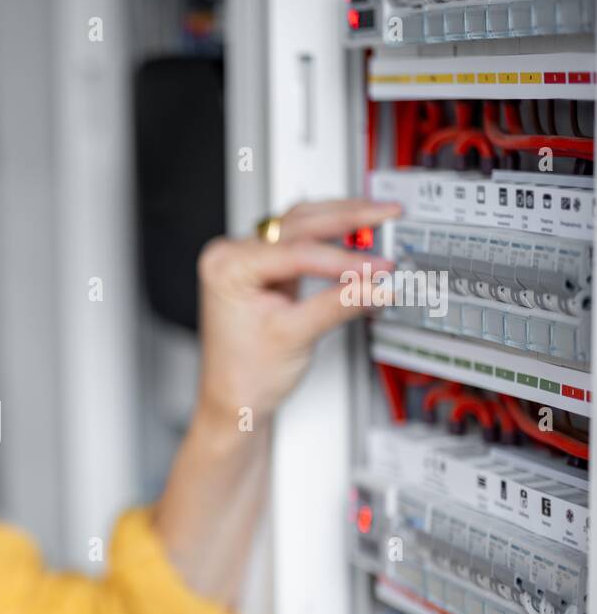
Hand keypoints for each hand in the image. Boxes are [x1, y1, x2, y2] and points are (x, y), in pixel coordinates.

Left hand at [193, 198, 401, 428]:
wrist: (234, 398)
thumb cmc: (245, 374)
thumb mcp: (296, 335)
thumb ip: (339, 305)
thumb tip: (377, 285)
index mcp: (227, 267)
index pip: (295, 253)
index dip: (342, 259)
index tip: (377, 268)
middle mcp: (230, 256)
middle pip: (297, 224)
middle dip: (346, 219)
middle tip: (386, 214)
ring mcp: (245, 258)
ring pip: (300, 224)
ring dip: (341, 219)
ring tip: (377, 216)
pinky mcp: (263, 267)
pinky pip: (300, 240)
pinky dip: (330, 237)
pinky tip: (355, 231)